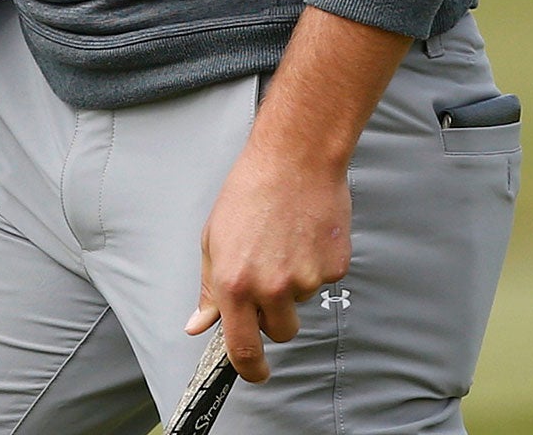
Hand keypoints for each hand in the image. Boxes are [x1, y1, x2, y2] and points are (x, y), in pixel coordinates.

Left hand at [183, 6, 407, 381]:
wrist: (293, 159)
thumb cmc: (246, 194)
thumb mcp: (213, 240)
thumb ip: (210, 290)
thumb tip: (198, 325)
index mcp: (235, 284)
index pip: (243, 348)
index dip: (250, 370)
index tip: (255, 373)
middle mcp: (271, 288)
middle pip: (280, 331)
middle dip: (273, 314)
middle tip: (265, 273)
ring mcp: (307, 280)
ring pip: (301, 303)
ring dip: (292, 284)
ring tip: (282, 241)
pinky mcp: (335, 267)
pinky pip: (324, 280)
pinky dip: (315, 263)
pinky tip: (303, 233)